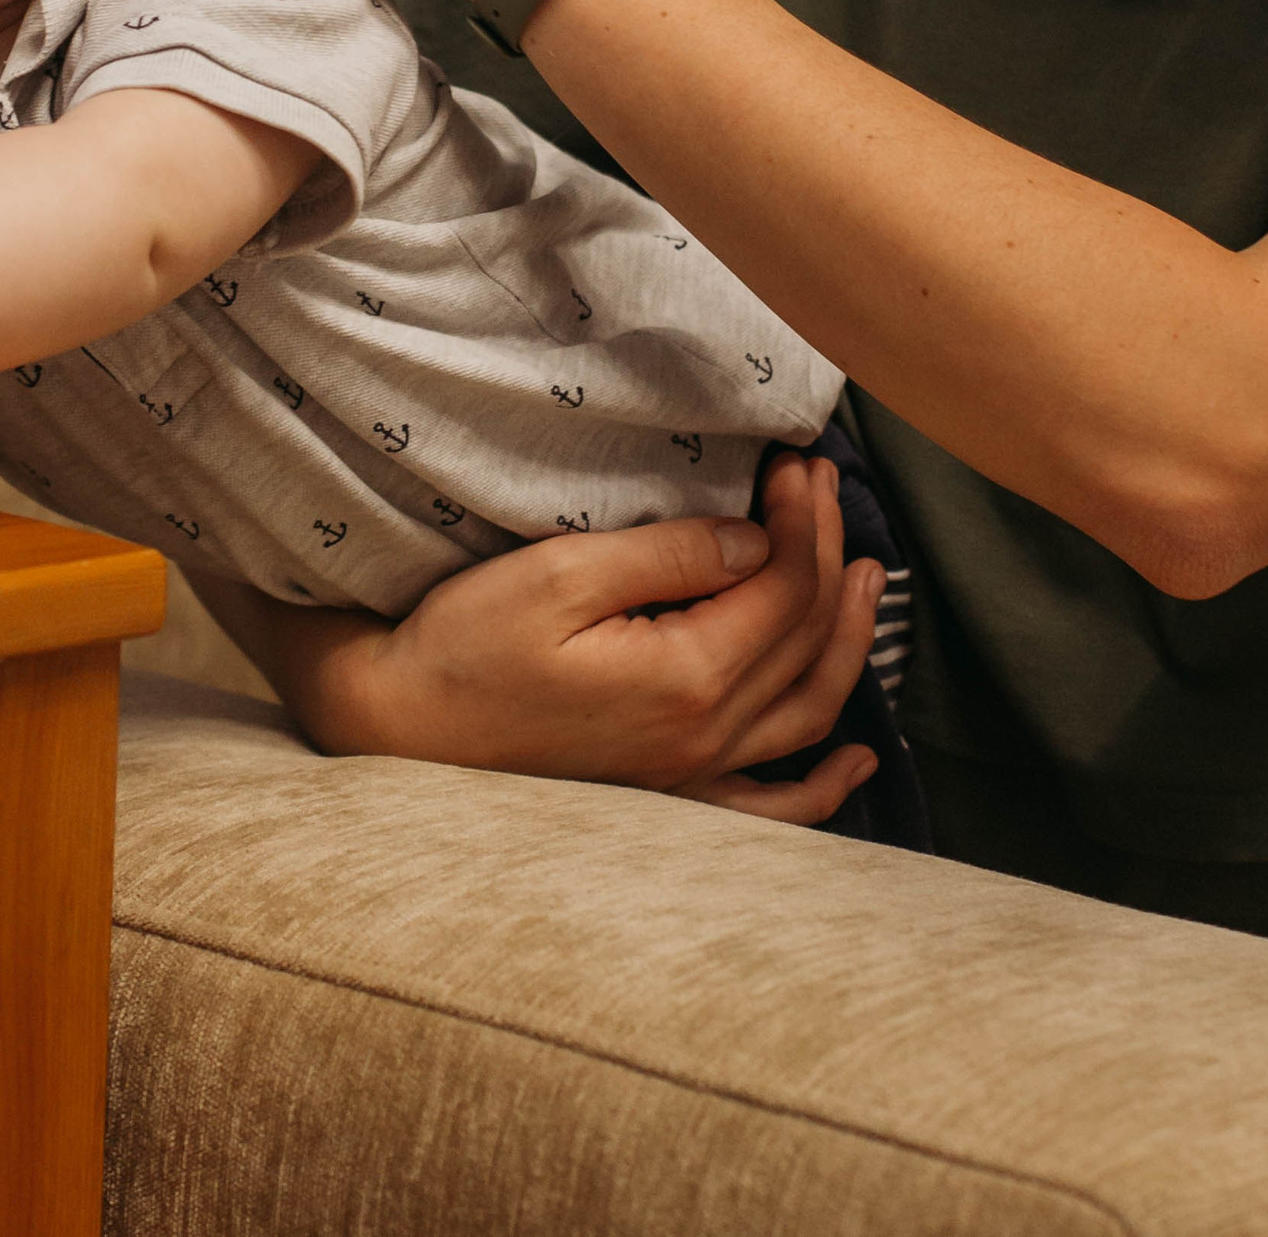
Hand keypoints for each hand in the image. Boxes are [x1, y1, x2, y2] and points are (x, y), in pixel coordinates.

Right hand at [261, 454, 885, 825]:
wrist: (397, 727)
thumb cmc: (465, 644)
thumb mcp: (561, 575)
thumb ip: (671, 557)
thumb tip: (758, 542)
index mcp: (686, 680)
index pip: (785, 586)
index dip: (804, 517)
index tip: (796, 459)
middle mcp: (704, 740)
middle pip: (807, 637)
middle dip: (827, 550)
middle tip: (820, 482)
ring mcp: (690, 778)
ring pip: (811, 710)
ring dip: (850, 639)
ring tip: (870, 575)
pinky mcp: (667, 796)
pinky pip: (773, 808)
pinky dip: (825, 787)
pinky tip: (858, 761)